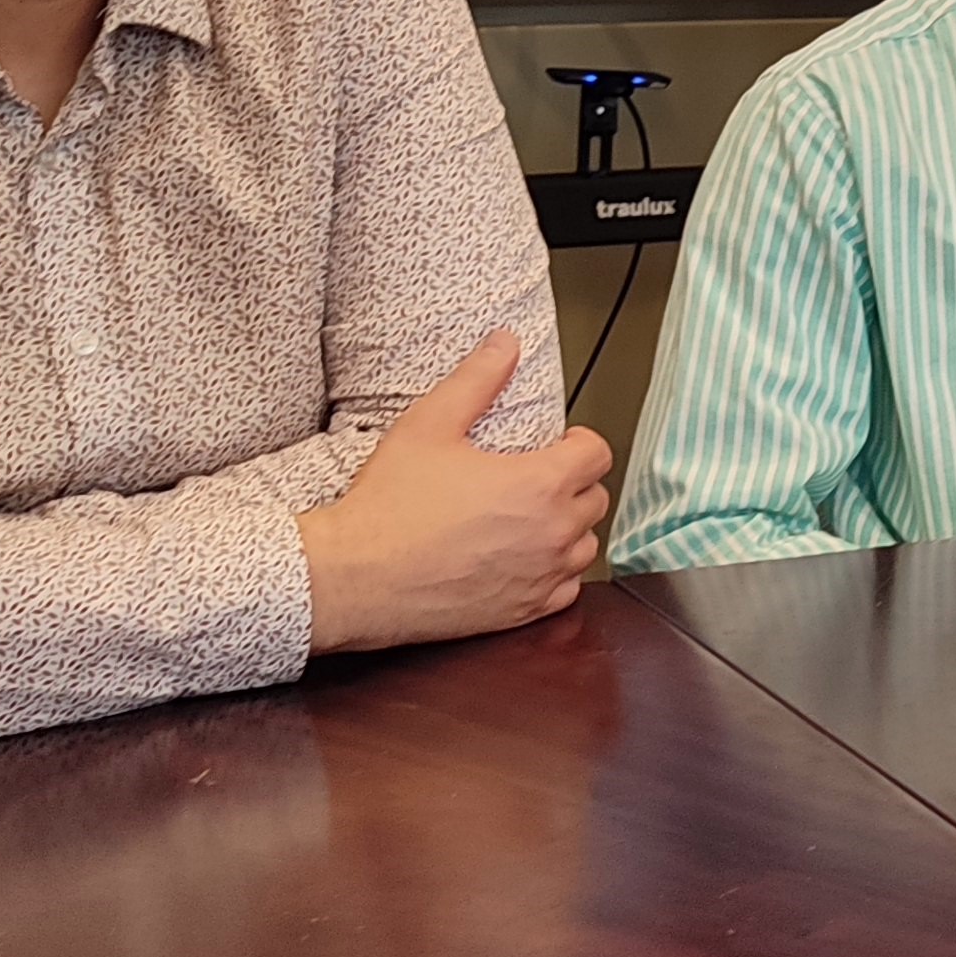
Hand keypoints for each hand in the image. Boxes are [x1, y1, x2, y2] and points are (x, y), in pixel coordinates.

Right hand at [299, 331, 613, 653]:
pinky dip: (556, 572)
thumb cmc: (389, 505)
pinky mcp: (524, 611)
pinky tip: (525, 559)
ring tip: (531, 516)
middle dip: (573, 482)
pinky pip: (566, 589)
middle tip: (536, 475)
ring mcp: (542, 576)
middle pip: (595, 498)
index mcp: (540, 483)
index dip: (579, 442)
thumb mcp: (430, 424)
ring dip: (568, 528)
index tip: (558, 443)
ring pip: (585, 546)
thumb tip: (505, 344)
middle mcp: (553, 533)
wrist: (357, 577)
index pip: (598, 454)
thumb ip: (476, 379)